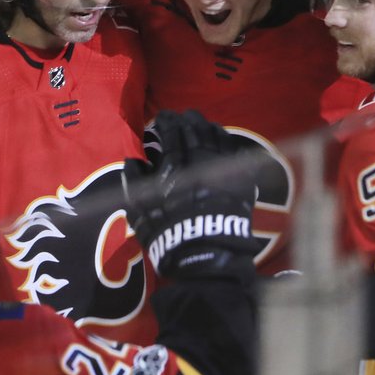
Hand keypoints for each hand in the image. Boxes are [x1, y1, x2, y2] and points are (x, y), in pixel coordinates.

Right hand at [122, 110, 259, 276]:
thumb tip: (134, 159)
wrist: (206, 259)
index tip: (161, 118)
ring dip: (207, 126)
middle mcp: (201, 164)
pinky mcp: (241, 183)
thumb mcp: (140, 213)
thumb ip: (134, 182)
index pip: (171, 134)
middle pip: (195, 131)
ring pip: (217, 138)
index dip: (166, 122)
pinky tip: (222, 138)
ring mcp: (224, 172)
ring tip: (200, 122)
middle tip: (181, 115)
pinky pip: (236, 153)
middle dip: (187, 119)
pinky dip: (227, 141)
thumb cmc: (168, 238)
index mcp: (175, 169)